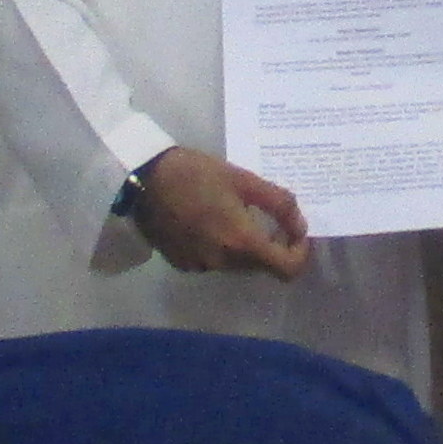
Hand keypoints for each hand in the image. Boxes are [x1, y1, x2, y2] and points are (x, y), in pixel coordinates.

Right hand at [125, 147, 309, 278]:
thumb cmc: (195, 173)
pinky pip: (214, 262)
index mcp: (241, 243)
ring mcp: (199, 266)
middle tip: (266, 216)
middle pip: (262, 266)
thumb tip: (300, 225)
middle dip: (272, 245)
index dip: (300, 253)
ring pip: (238, 265)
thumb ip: (279, 203)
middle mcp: (222, 263)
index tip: (294, 232)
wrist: (142, 179)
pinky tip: (209, 222)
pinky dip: (221, 247)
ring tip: (234, 214)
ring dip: (245, 246)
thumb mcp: (244, 180)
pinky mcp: (182, 264)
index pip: (287, 269)